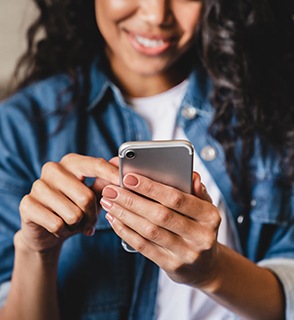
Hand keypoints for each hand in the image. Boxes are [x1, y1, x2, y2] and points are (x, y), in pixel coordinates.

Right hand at [19, 154, 118, 251]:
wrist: (46, 231)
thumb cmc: (74, 208)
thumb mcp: (93, 195)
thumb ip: (105, 182)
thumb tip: (119, 164)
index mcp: (71, 162)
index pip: (95, 165)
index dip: (112, 175)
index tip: (124, 183)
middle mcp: (53, 169)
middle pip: (86, 196)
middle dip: (92, 215)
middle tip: (90, 222)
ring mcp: (38, 185)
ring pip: (73, 213)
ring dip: (77, 225)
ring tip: (72, 223)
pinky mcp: (27, 204)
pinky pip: (57, 224)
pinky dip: (63, 231)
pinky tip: (59, 228)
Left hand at [100, 172, 220, 288]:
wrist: (205, 266)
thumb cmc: (199, 227)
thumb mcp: (204, 208)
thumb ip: (197, 191)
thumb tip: (192, 176)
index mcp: (210, 216)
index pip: (177, 198)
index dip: (151, 188)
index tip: (128, 178)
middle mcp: (201, 236)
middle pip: (160, 215)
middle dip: (131, 200)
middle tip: (111, 190)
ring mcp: (186, 254)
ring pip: (149, 231)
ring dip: (125, 215)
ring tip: (108, 203)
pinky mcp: (172, 266)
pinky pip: (144, 247)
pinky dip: (126, 232)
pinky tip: (114, 220)